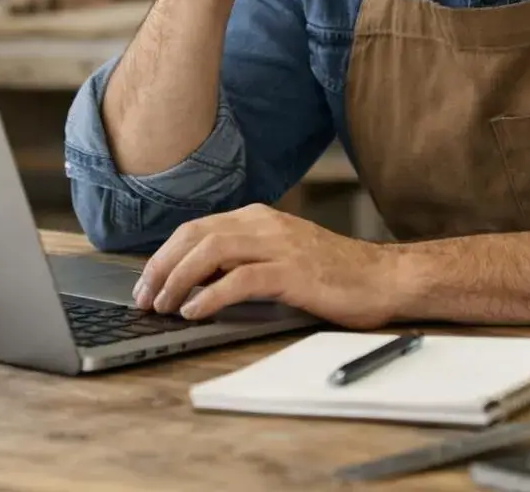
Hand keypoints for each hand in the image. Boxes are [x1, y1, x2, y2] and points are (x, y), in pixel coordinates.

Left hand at [132, 204, 401, 328]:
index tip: (147, 281)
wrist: (385, 278)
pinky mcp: (292, 272)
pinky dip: (210, 295)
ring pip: (210, 252)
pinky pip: (239, 279)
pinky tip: (194, 311)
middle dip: (161, 266)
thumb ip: (244, 259)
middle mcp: (264, 224)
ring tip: (163, 305)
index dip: (165, 254)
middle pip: (195, 236)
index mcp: (258, 218)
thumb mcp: (282, 255)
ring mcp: (279, 245)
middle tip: (144, 297)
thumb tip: (197, 282)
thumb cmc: (335, 274)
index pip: (197, 228)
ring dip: (178, 280)